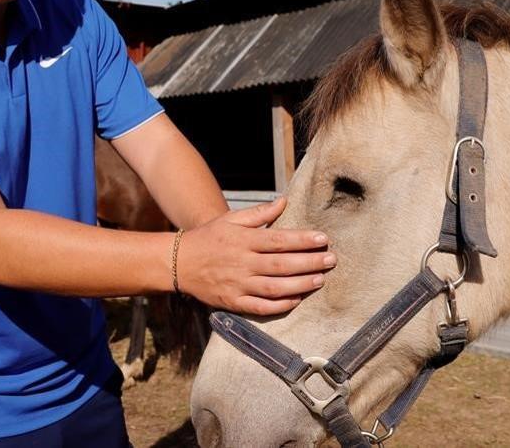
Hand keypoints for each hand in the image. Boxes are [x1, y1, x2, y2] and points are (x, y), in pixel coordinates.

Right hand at [175, 197, 335, 314]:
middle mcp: (242, 263)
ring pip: (274, 287)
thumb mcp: (231, 219)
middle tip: (331, 260)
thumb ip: (259, 213)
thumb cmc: (208, 238)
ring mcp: (237, 285)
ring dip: (300, 284)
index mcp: (243, 240)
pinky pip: (260, 307)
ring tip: (320, 280)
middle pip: (281, 264)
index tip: (323, 238)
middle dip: (309, 263)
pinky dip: (280, 305)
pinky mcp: (233, 302)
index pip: (279, 240)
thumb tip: (284, 201)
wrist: (178, 262)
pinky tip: (297, 300)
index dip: (303, 240)